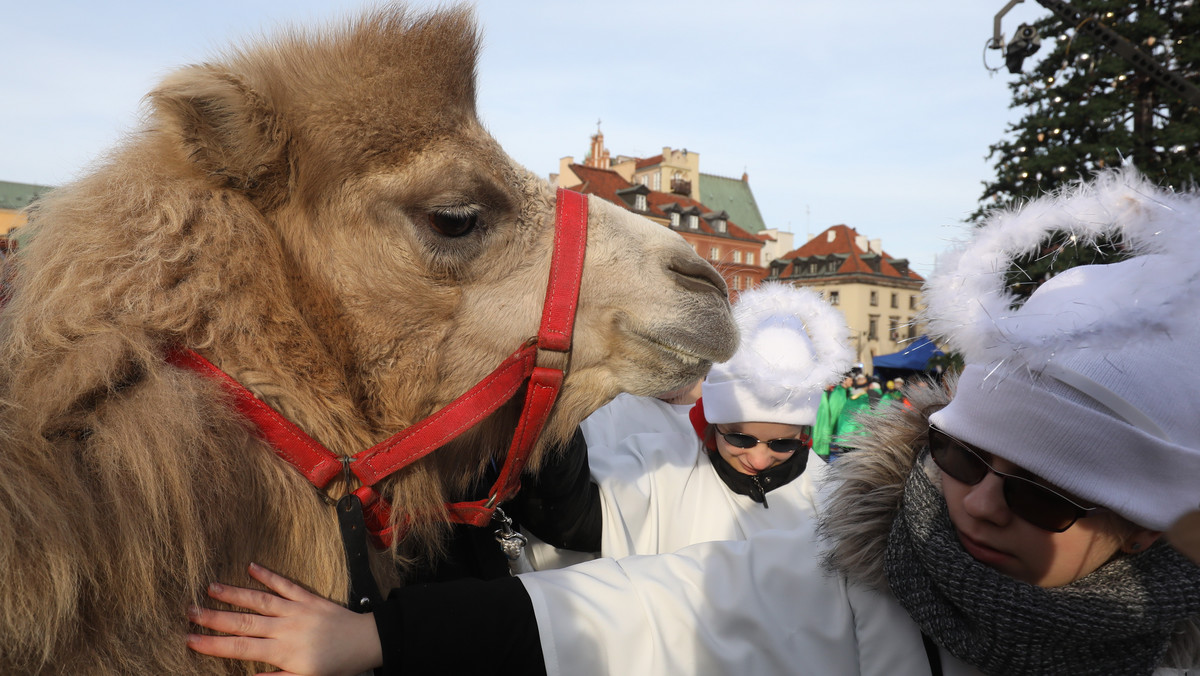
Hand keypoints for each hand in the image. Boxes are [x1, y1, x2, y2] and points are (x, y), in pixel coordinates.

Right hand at [186, 563, 381, 675]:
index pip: (239, 648)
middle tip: (189, 611)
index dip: (212, 644)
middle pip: (243, 622)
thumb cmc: (335, 666)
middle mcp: (285, 628)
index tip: (189, 639)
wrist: (366, 642)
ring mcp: (296, 610)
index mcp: (282, 652)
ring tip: (211, 587)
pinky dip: (269, 575)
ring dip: (234, 593)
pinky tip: (252, 566)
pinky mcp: (309, 598)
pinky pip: (286, 585)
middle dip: (214, 618)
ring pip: (260, 600)